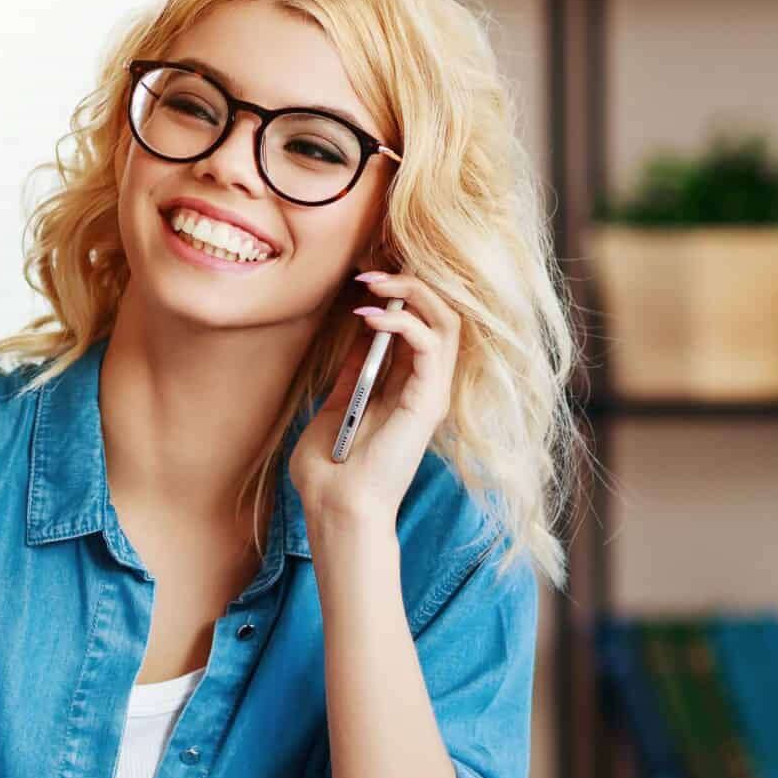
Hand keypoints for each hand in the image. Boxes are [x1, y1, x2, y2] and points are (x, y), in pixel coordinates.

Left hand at [289, 270, 460, 530]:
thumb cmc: (330, 472)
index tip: (364, 269)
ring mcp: (431, 393)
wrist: (337, 510)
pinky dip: (402, 320)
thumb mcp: (335, 406)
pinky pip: (430, 343)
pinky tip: (369, 316)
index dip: (397, 291)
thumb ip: (351, 371)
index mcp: (405, 387)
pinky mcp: (428, 401)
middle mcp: (425, 386)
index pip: (417, 323)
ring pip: (446, 320)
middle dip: (408, 281)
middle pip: (439, 314)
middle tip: (370, 268)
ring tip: (373, 281)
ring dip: (411, 291)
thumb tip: (357, 332)